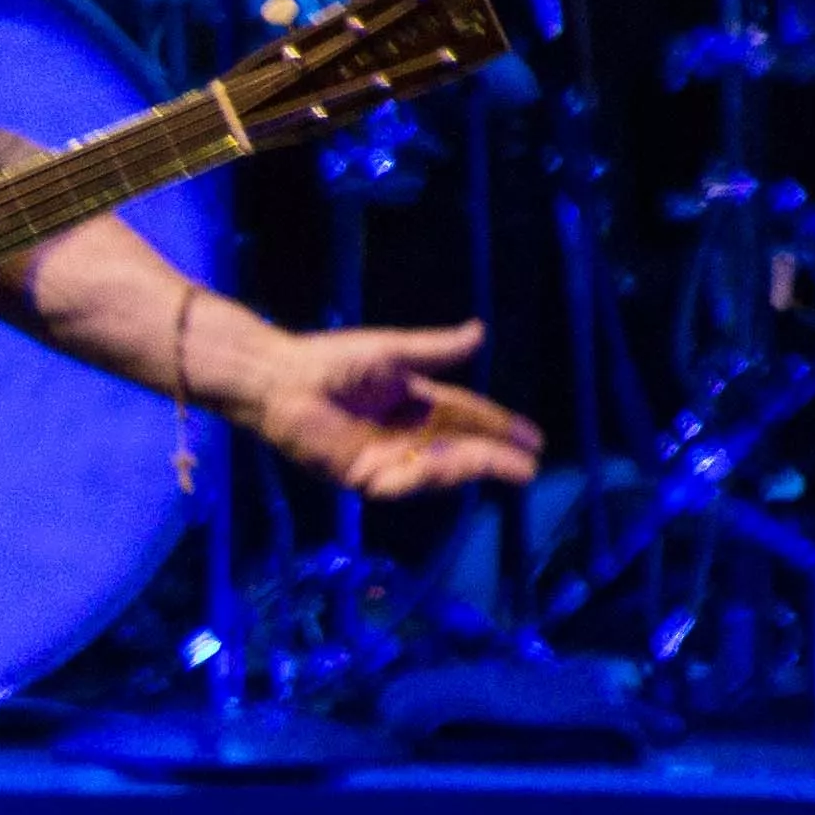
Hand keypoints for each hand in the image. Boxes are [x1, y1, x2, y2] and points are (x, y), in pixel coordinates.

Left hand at [242, 318, 545, 498]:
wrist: (281, 379)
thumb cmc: (330, 360)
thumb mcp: (392, 352)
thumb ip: (436, 350)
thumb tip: (479, 333)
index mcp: (416, 403)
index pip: (467, 418)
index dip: (499, 428)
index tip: (533, 438)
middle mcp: (405, 434)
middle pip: (460, 449)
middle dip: (495, 458)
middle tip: (530, 465)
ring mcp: (385, 457)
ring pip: (438, 469)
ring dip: (471, 468)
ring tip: (507, 466)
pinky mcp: (360, 475)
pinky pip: (402, 482)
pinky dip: (428, 476)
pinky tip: (454, 468)